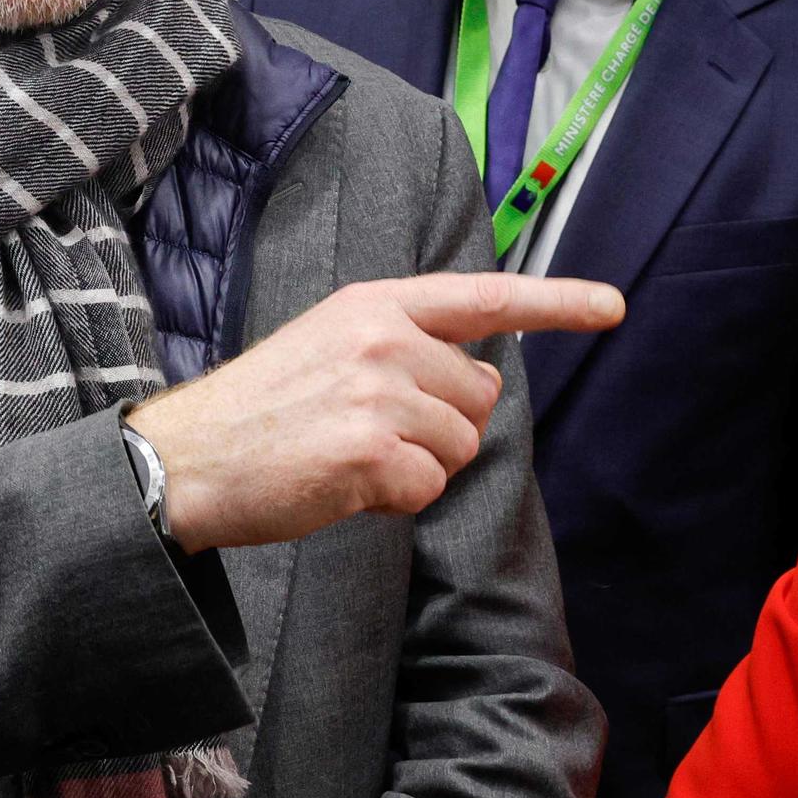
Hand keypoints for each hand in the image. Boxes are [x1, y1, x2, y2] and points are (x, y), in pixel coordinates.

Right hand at [129, 272, 622, 552]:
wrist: (184, 460)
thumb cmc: (260, 414)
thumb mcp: (332, 348)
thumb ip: (407, 350)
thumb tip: (484, 380)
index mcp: (376, 305)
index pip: (485, 297)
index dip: (557, 304)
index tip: (613, 306)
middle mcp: (383, 337)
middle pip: (480, 395)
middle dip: (443, 427)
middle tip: (367, 434)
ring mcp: (378, 392)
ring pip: (459, 446)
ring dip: (417, 468)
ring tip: (347, 458)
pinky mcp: (371, 450)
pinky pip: (428, 487)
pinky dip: (395, 500)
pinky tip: (342, 485)